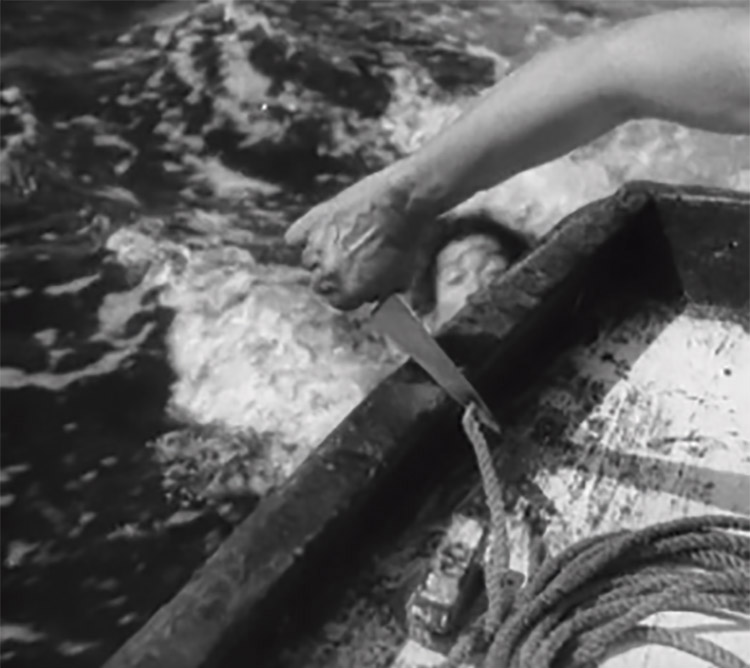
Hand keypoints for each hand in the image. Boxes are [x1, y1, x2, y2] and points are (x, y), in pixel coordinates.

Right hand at [284, 163, 428, 309]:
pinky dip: (304, 236)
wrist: (407, 197)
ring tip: (344, 243)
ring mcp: (317, 245)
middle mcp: (327, 272)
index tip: (360, 283)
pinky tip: (319, 233)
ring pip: (309, 259)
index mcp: (348, 292)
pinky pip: (295, 237)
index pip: (337, 302)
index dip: (351, 292)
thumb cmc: (413, 237)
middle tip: (353, 263)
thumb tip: (421, 310)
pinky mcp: (313, 219)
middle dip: (335, 277)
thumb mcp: (414, 274)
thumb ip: (409, 297)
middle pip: (319, 284)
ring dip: (322, 256)